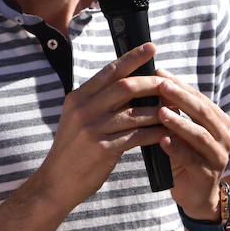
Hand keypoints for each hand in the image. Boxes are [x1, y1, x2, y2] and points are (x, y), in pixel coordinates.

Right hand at [37, 43, 166, 207]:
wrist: (55, 183)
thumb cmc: (74, 151)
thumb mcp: (79, 120)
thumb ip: (100, 103)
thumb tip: (133, 87)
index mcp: (78, 98)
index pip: (110, 71)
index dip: (132, 58)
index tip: (152, 47)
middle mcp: (83, 109)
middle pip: (125, 87)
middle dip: (151, 83)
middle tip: (170, 83)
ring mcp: (91, 129)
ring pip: (134, 113)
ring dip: (158, 111)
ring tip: (174, 111)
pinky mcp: (101, 149)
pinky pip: (136, 136)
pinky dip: (154, 133)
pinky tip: (166, 133)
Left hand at [155, 67, 229, 219]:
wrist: (195, 196)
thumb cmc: (184, 158)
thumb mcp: (178, 132)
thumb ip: (172, 113)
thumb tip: (152, 85)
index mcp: (218, 121)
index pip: (199, 97)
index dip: (180, 84)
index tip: (159, 72)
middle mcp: (224, 136)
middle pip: (202, 112)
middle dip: (181, 97)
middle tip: (160, 85)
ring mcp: (219, 156)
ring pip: (200, 135)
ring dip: (179, 122)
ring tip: (160, 113)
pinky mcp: (209, 175)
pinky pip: (193, 159)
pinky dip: (177, 149)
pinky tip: (163, 141)